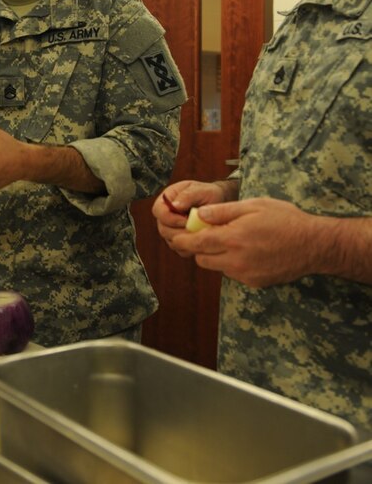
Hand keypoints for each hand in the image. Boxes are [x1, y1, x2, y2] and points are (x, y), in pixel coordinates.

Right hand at [152, 180, 225, 256]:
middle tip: (196, 228)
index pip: (158, 211)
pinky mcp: (180, 242)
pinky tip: (202, 238)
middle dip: (180, 231)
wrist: (218, 203)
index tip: (186, 219)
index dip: (170, 218)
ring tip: (201, 232)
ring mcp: (171, 230)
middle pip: (163, 229)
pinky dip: (192, 247)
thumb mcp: (200, 190)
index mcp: (166, 199)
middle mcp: (166, 215)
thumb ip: (187, 195)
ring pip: (172, 241)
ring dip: (187, 239)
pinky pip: (181, 250)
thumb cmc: (208, 194)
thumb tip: (174, 206)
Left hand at [169, 196, 318, 286]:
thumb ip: (223, 211)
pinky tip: (248, 251)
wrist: (313, 245)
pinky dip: (232, 263)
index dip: (182, 240)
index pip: (195, 244)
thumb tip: (198, 214)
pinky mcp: (254, 283)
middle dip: (199, 247)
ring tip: (232, 239)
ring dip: (216, 255)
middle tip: (205, 233)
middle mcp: (236, 260)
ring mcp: (245, 274)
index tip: (175, 236)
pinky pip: (233, 273)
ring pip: (217, 267)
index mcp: (233, 238)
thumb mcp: (253, 205)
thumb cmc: (284, 219)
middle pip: (202, 259)